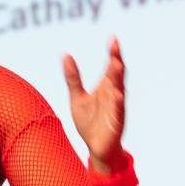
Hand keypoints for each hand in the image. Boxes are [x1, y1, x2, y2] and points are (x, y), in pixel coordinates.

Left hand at [62, 37, 126, 172]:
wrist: (95, 148)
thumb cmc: (89, 122)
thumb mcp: (77, 97)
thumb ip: (73, 78)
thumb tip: (65, 54)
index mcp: (106, 87)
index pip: (111, 66)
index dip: (113, 52)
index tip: (113, 37)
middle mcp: (113, 94)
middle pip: (117, 74)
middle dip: (116, 60)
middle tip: (115, 46)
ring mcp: (116, 108)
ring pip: (119, 90)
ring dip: (118, 78)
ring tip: (117, 64)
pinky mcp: (116, 122)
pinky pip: (118, 111)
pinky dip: (118, 103)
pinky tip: (117, 95)